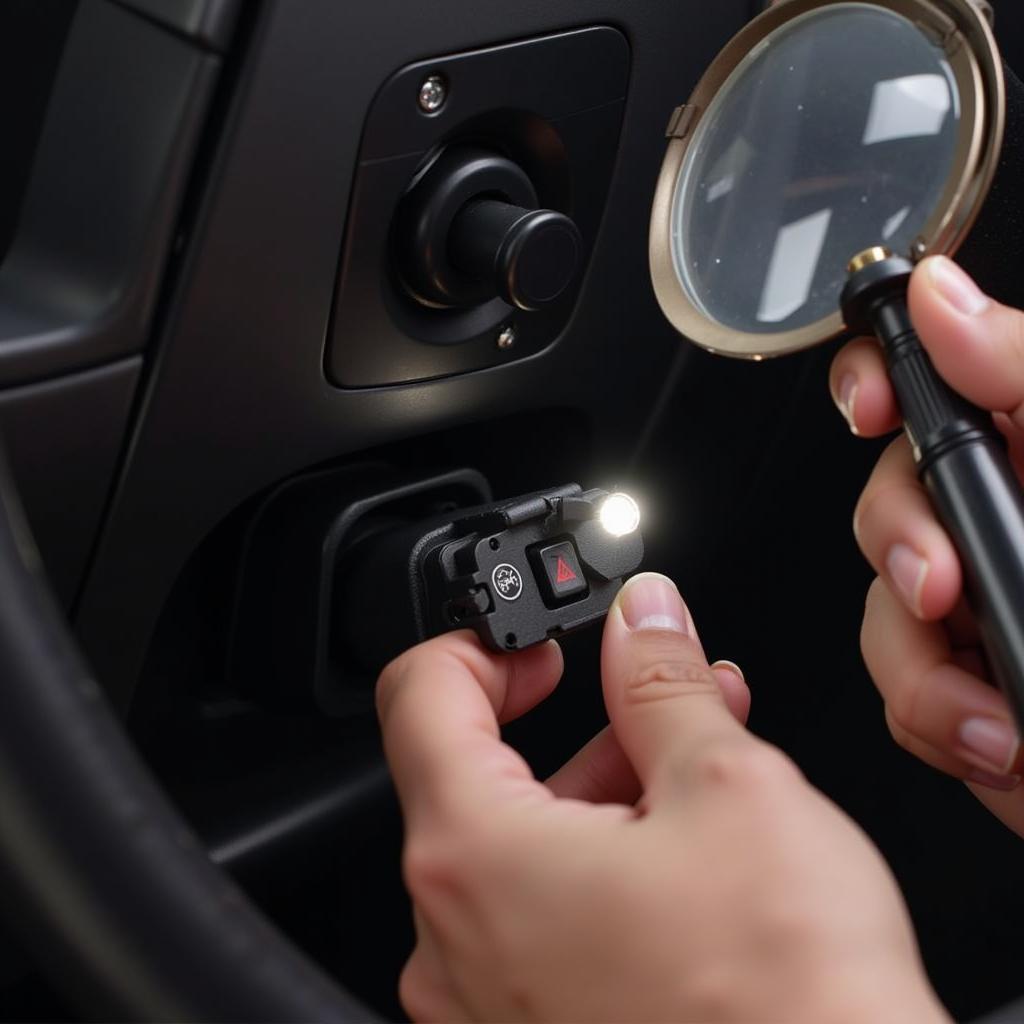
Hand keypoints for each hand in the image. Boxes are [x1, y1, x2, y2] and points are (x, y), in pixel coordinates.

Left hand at [377, 573, 944, 1021]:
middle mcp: (457, 943)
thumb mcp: (728, 787)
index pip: (421, 696)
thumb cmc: (786, 1005)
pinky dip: (600, 867)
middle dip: (577, 722)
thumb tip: (642, 619)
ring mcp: (489, 1004)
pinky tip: (683, 849)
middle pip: (483, 777)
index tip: (534, 641)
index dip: (480, 645)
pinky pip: (544, 921)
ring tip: (698, 762)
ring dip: (605, 792)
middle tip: (651, 690)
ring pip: (524, 850)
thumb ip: (662, 683)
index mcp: (476, 859)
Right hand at [830, 256, 1023, 831]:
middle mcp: (1006, 520)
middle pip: (884, 498)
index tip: (874, 411)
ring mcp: (984, 606)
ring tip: (996, 721)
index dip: (876, 382)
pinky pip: (905, 694)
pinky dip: (939, 723)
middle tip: (936, 588)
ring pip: (882, 608)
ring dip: (922, 670)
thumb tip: (944, 298)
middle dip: (897, 547)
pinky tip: (1002, 742)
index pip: (929, 385)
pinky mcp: (972, 687)